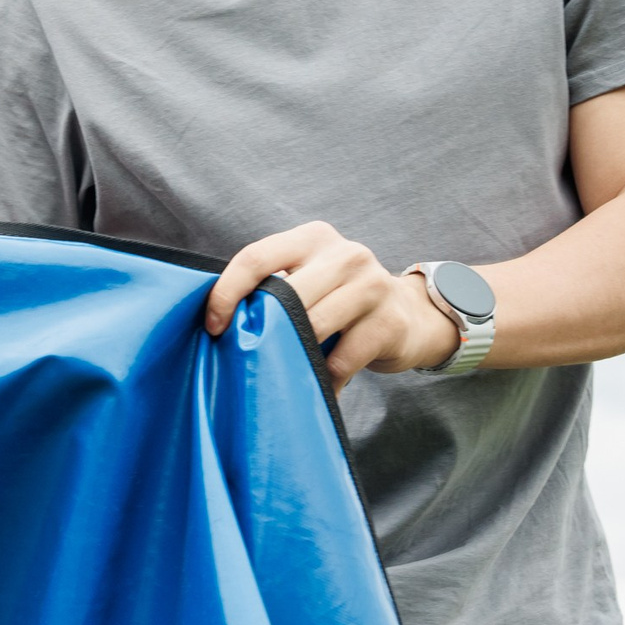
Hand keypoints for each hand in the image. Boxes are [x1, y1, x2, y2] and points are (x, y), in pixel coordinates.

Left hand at [203, 221, 459, 385]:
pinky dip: (324, 379)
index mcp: (312, 238)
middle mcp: (345, 254)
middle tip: (251, 354)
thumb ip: (275, 286)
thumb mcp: (310, 279)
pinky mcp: (389, 322)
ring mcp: (371, 285)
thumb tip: (217, 319)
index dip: (227, 293)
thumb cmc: (342, 302)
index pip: (256, 257)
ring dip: (294, 355)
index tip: (214, 326)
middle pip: (285, 294)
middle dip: (263, 328)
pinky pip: (341, 360)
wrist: (410, 318)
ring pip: (313, 326)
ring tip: (284, 372)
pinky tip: (320, 386)